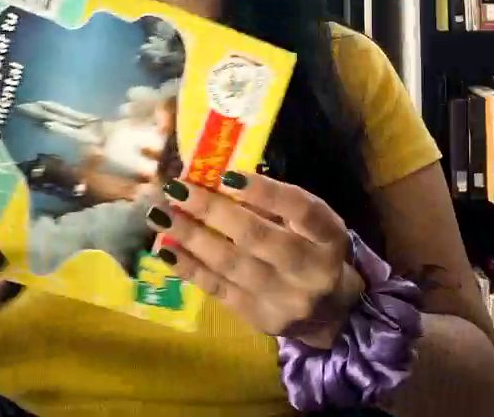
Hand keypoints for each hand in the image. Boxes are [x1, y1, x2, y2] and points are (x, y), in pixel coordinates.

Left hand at [145, 171, 364, 347]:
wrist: (332, 314)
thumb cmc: (314, 250)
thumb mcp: (310, 223)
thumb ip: (274, 203)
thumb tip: (218, 179)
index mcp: (329, 236)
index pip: (301, 210)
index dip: (265, 191)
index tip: (226, 175)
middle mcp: (312, 270)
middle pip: (257, 237)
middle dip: (212, 211)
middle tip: (176, 189)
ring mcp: (285, 299)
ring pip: (231, 264)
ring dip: (191, 237)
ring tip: (160, 215)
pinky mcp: (261, 319)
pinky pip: (219, 289)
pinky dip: (190, 267)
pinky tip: (166, 248)